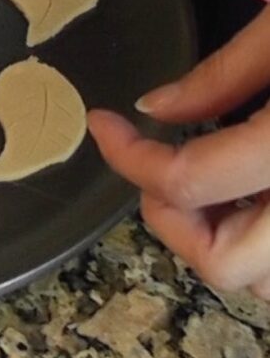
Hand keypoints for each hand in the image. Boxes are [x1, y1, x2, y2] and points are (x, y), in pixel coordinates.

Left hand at [89, 5, 269, 298]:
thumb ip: (219, 77)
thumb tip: (153, 111)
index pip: (187, 182)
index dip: (128, 156)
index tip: (104, 125)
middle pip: (224, 264)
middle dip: (174, 221)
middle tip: (158, 169)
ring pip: (263, 280)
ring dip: (223, 240)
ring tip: (216, 178)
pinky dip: (260, 238)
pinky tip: (255, 187)